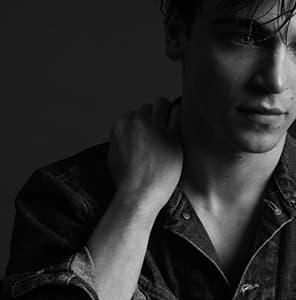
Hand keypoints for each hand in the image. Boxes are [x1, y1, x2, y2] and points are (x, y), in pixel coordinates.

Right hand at [108, 97, 182, 212]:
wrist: (139, 195)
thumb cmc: (126, 181)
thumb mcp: (113, 155)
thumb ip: (120, 139)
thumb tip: (126, 132)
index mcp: (120, 125)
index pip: (134, 114)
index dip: (142, 124)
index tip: (146, 134)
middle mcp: (136, 123)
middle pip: (148, 107)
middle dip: (153, 117)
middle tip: (159, 130)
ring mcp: (154, 127)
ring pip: (161, 104)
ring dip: (165, 113)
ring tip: (169, 126)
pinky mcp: (171, 135)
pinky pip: (177, 113)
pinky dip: (177, 116)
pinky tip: (178, 126)